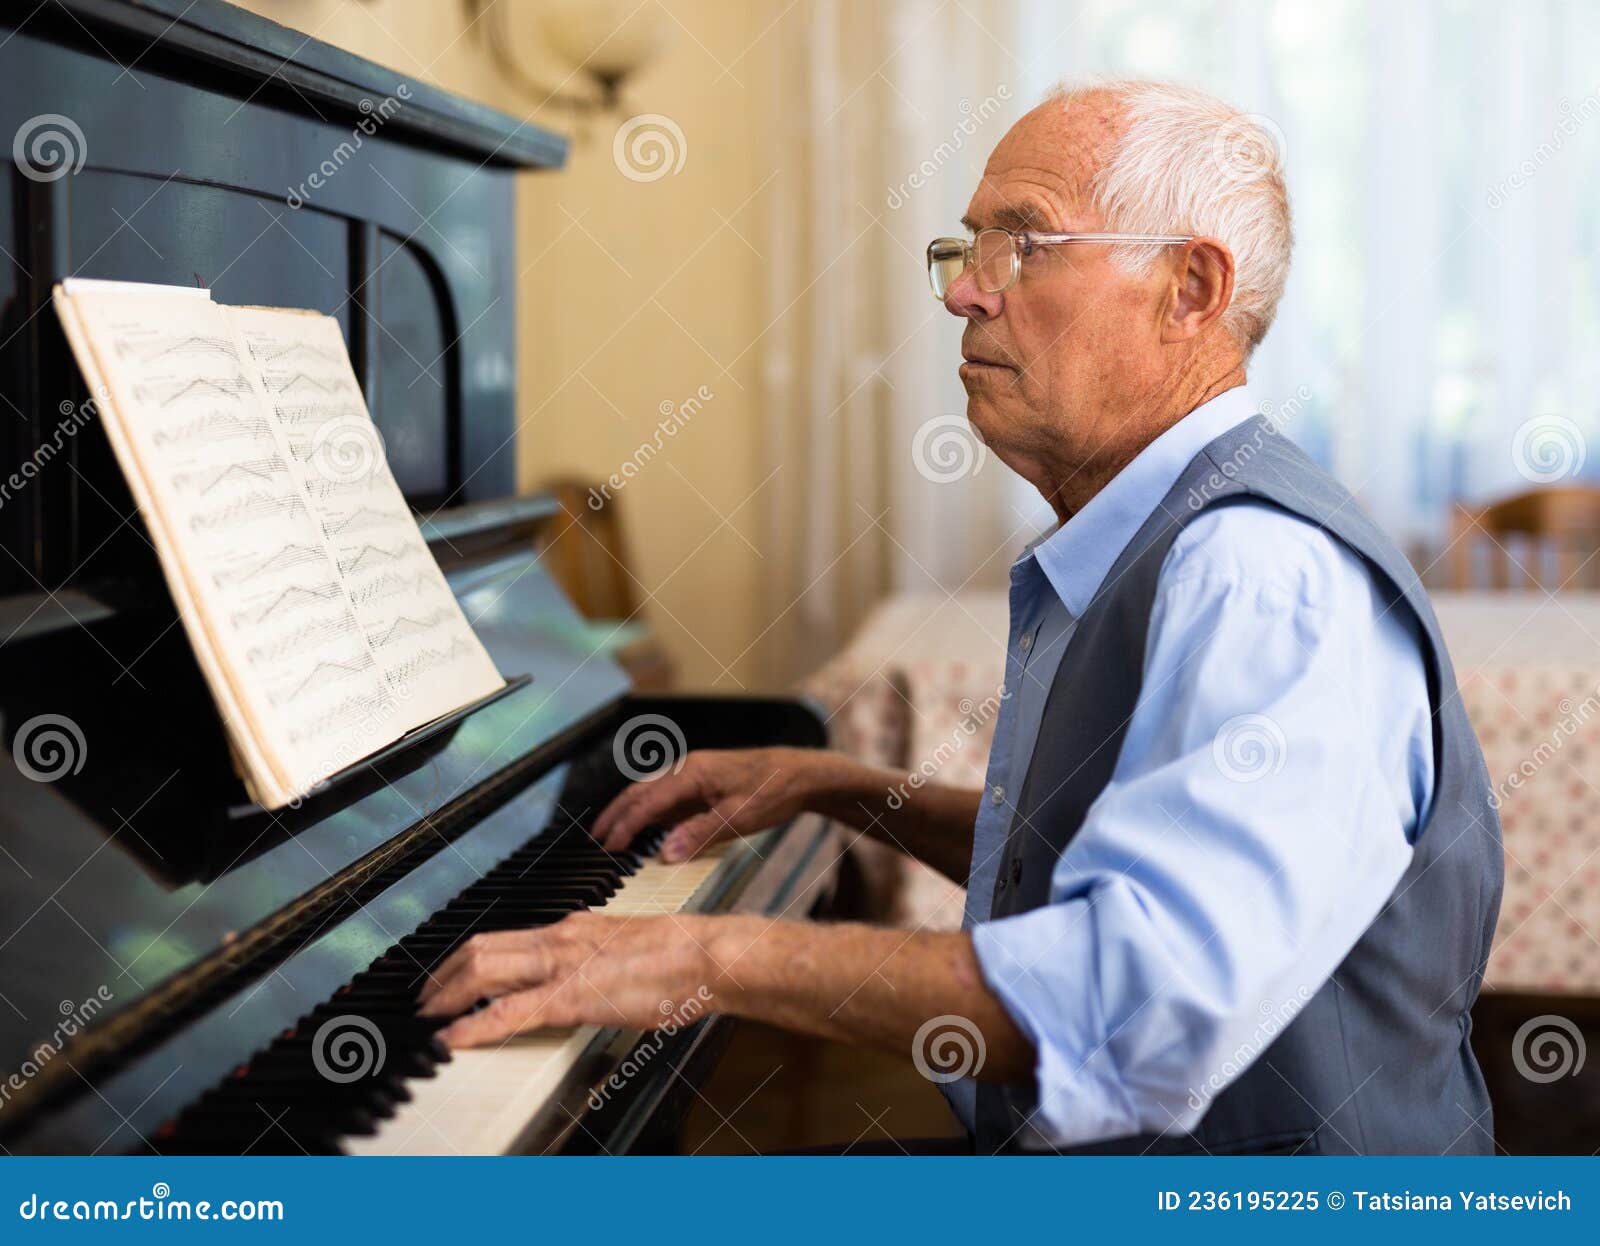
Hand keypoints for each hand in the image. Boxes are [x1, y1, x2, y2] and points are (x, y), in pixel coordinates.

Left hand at [415, 912, 725, 1046]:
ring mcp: (562, 965)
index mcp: (573, 927)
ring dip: (446, 994)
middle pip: (481, 947)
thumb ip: (596, 959)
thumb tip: (582, 976)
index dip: (467, 957)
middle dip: (442, 974)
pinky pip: (508, 1012)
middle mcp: (560, 938)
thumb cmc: (681, 958)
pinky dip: (472, 1026)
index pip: (504, 937)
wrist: (705, 956)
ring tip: (427, 1017)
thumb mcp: (626, 949)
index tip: (449, 975)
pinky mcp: (571, 996)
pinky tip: (452, 1038)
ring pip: (483, 968)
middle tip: (424, 998)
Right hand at [591, 746, 824, 860]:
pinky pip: (667, 796)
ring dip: (628, 812)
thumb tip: (663, 853)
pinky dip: (649, 812)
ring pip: (650, 791)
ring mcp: (694, 774)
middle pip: (640, 791)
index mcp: (693, 773)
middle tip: (595, 840)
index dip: (625, 826)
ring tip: (610, 834)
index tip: (608, 847)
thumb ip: (699, 834)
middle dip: (615, 815)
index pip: (648, 802)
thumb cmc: (774, 792)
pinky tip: (646, 828)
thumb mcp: (739, 818)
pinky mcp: (702, 782)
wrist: (801, 773)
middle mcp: (688, 768)